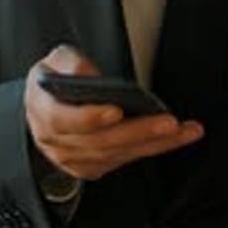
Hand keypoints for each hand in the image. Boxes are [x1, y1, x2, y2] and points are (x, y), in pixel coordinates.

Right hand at [24, 45, 203, 179]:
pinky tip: (173, 139)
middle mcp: (57, 142)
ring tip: (183, 130)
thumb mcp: (53, 61)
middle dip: (138, 131)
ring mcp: (74, 159)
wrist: (44, 109)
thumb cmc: (53, 84)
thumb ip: (70, 62)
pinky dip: (151, 150)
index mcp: (44, 112)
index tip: (116, 110)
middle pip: (100, 141)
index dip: (90, 117)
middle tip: (167, 122)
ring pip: (117, 154)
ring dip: (154, 143)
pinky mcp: (92, 167)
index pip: (63, 120)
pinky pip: (124, 160)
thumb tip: (90, 73)